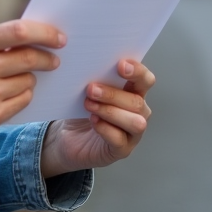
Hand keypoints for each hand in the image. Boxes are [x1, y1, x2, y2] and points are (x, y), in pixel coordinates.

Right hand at [0, 20, 63, 167]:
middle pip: (29, 56)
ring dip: (29, 79)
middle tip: (54, 60)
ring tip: (12, 81)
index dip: (44, 33)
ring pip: (29, 80)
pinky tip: (7, 95)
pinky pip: (24, 99)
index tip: (59, 37)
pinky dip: (23, 95)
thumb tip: (35, 37)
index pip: (18, 31)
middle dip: (48, 58)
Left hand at [39, 59, 154, 177]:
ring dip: (111, 111)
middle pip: (137, 102)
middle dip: (113, 94)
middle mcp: (138, 113)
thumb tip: (88, 61)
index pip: (145, 80)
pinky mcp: (121, 150)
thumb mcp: (85, 90)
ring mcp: (132, 134)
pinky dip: (106, 129)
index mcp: (133, 92)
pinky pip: (120, 140)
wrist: (66, 138)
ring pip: (136, 122)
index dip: (137, 72)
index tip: (120, 65)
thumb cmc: (79, 109)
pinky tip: (93, 121)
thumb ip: (93, 77)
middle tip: (91, 89)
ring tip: (89, 105)